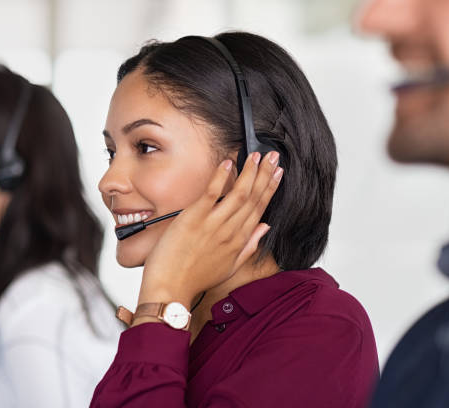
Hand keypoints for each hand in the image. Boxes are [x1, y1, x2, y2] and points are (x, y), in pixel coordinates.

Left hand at [137, 151, 283, 309]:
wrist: (171, 287)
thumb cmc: (195, 279)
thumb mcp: (229, 267)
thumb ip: (249, 246)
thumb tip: (265, 228)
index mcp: (238, 241)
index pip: (260, 209)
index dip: (270, 188)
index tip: (277, 173)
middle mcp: (230, 231)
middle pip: (253, 197)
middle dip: (264, 174)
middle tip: (272, 157)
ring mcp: (213, 224)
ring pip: (238, 193)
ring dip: (249, 172)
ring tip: (256, 156)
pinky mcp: (194, 218)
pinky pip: (211, 193)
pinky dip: (221, 177)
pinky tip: (228, 163)